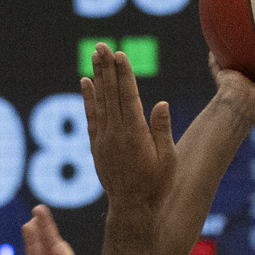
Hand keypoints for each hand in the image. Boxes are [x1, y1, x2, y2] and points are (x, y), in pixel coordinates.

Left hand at [81, 45, 174, 212]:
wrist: (132, 208)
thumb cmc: (156, 185)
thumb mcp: (168, 160)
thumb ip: (162, 131)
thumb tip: (160, 104)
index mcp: (135, 134)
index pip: (127, 97)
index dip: (123, 74)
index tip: (120, 54)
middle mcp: (116, 133)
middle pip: (110, 93)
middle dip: (106, 67)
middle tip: (101, 45)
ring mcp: (103, 139)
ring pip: (99, 101)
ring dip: (97, 76)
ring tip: (94, 55)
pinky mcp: (96, 146)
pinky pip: (91, 117)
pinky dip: (88, 98)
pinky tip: (85, 82)